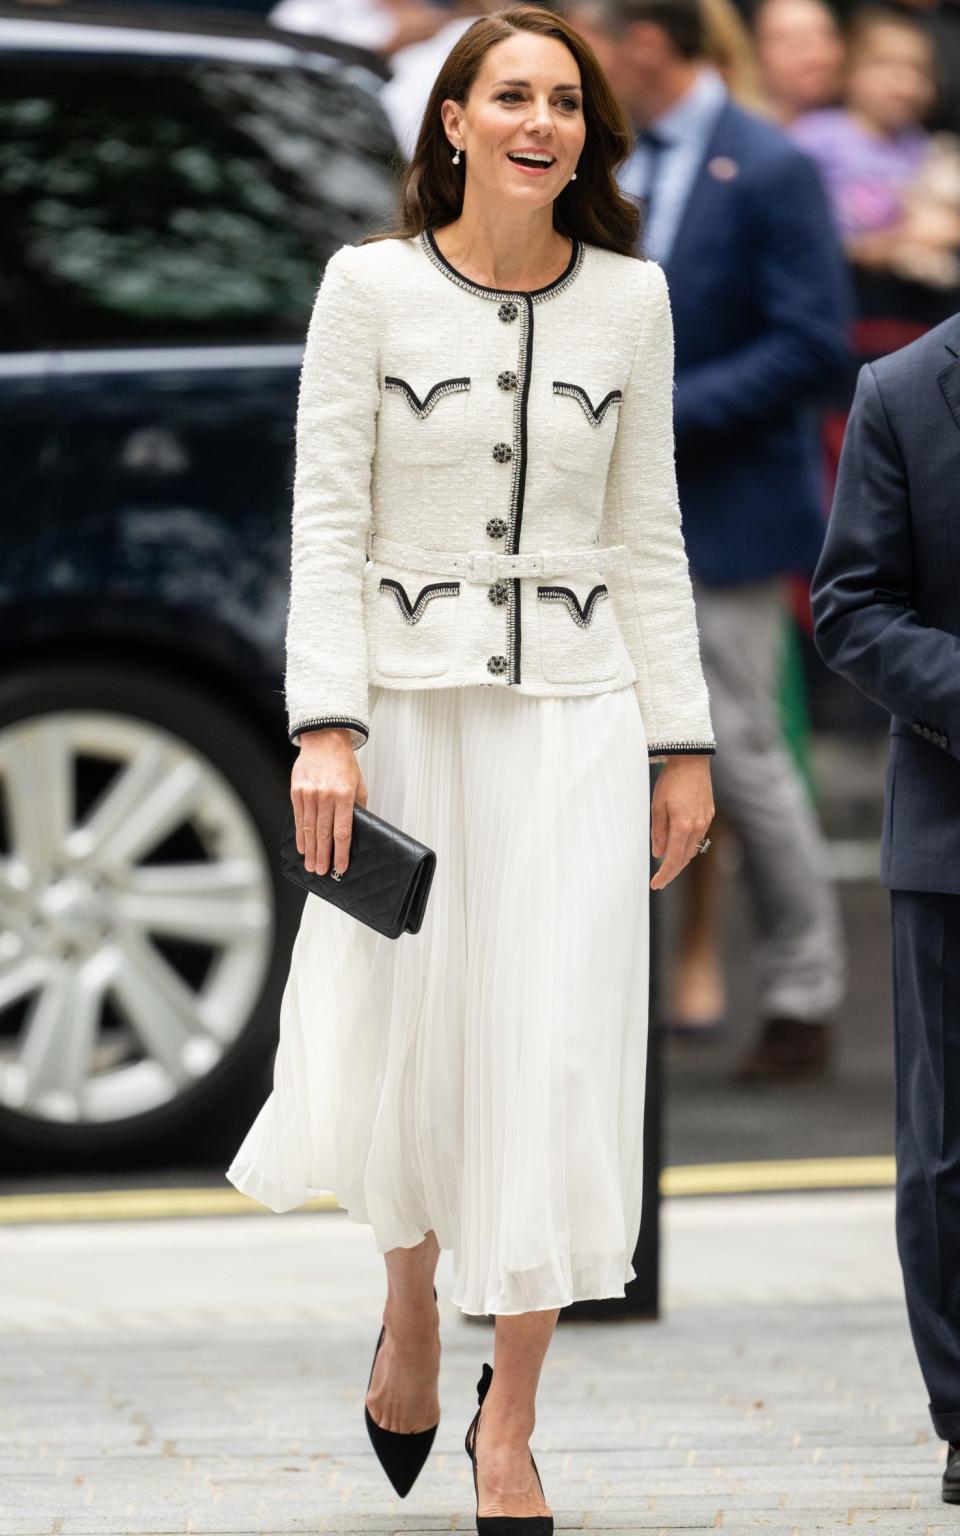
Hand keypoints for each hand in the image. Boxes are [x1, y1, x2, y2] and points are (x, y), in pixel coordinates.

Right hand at [291, 728, 367, 876]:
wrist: (325, 740)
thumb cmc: (343, 763)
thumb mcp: (358, 785)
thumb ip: (358, 808)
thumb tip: (357, 831)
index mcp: (344, 795)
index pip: (342, 832)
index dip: (341, 853)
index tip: (340, 867)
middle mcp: (325, 796)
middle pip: (324, 834)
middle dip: (323, 856)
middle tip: (322, 872)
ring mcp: (309, 794)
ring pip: (309, 829)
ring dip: (310, 850)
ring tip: (311, 865)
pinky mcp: (297, 791)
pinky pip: (299, 818)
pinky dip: (300, 835)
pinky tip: (302, 847)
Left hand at [649, 756, 713, 890]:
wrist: (691, 761)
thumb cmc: (671, 781)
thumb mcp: (657, 806)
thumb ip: (659, 832)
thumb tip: (658, 854)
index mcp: (683, 826)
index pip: (674, 859)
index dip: (665, 875)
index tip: (655, 884)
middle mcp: (698, 826)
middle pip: (685, 858)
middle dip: (673, 871)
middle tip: (660, 881)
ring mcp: (705, 821)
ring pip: (693, 848)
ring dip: (681, 859)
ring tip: (667, 866)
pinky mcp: (709, 814)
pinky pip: (698, 837)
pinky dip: (687, 846)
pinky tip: (679, 847)